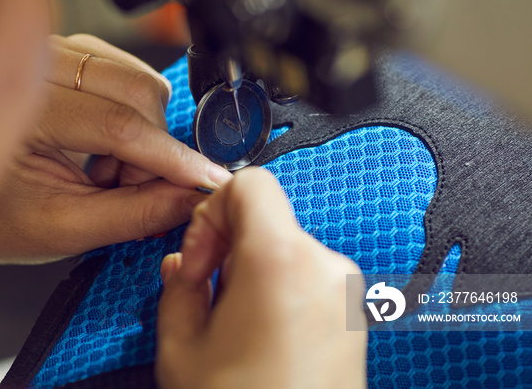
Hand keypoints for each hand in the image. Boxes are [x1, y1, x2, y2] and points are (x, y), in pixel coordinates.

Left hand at [0, 34, 232, 263]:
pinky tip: (104, 149)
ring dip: (143, 134)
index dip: (170, 158)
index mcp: (20, 109)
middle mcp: (35, 63)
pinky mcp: (72, 54)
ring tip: (106, 172)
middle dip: (152, 150)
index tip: (206, 181)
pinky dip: (134, 118)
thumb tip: (192, 198)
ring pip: (140, 81)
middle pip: (138, 92)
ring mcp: (54, 52)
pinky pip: (130, 76)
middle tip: (126, 189)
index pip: (117, 124)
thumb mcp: (66, 229)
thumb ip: (135, 214)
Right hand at [156, 168, 366, 388]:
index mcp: (282, 260)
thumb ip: (176, 286)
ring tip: (234, 325)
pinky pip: (307, 277)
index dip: (211, 210)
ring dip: (252, 271)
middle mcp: (325, 267)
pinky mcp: (355, 316)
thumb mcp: (182, 346)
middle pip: (267, 219)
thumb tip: (183, 265)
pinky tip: (261, 336)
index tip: (199, 252)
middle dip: (228, 247)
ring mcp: (346, 293)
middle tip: (207, 292)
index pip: (250, 185)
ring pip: (285, 248)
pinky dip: (279, 289)